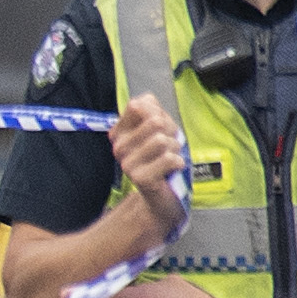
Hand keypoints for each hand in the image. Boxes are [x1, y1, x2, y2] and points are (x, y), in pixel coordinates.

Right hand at [108, 94, 188, 242]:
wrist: (164, 196)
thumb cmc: (162, 160)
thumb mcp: (159, 129)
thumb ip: (152, 110)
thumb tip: (144, 101)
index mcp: (119, 132)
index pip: (139, 105)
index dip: (158, 113)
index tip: (160, 129)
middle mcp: (118, 147)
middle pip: (155, 122)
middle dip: (170, 132)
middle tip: (169, 147)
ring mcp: (126, 164)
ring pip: (162, 141)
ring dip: (175, 149)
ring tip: (170, 158)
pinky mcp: (139, 178)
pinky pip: (168, 159)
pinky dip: (178, 162)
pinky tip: (172, 169)